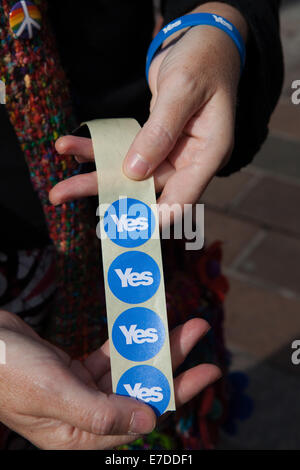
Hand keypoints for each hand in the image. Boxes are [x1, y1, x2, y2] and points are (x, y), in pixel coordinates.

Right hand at [0, 310, 219, 449]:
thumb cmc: (8, 372)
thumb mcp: (54, 394)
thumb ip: (101, 411)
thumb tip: (149, 418)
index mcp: (80, 434)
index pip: (141, 416)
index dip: (177, 393)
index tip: (206, 371)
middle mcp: (85, 415)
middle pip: (140, 388)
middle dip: (172, 362)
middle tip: (199, 333)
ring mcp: (81, 391)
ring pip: (128, 370)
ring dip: (152, 347)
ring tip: (182, 324)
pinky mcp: (75, 370)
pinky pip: (110, 356)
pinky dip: (127, 343)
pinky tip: (144, 329)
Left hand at [49, 2, 246, 211]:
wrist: (204, 42)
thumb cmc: (203, 60)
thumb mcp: (183, 90)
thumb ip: (161, 130)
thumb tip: (134, 172)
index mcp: (209, 154)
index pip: (183, 198)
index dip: (153, 216)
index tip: (122, 228)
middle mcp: (190, 159)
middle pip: (149, 189)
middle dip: (107, 196)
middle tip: (67, 199)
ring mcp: (173, 152)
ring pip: (132, 174)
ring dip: (95, 176)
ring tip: (59, 189)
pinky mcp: (156, 141)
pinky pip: (126, 151)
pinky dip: (100, 150)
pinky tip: (72, 149)